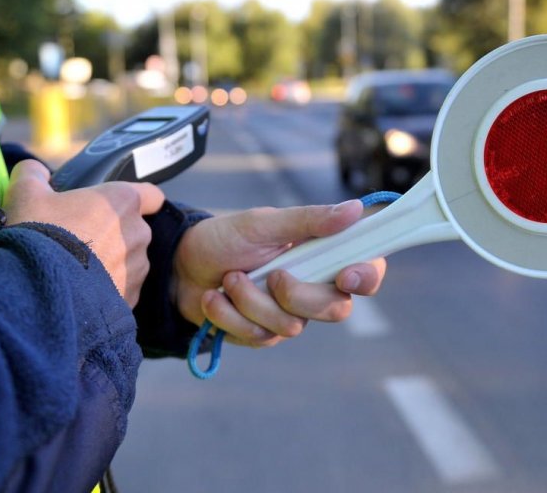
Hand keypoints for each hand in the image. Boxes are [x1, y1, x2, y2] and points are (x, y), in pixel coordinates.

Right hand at [3, 160, 164, 305]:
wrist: (36, 289)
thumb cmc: (37, 234)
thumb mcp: (26, 194)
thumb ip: (33, 174)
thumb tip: (36, 171)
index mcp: (123, 201)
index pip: (152, 195)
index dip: (141, 200)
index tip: (120, 207)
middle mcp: (139, 233)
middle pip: (135, 229)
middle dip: (115, 234)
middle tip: (82, 240)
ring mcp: (137, 268)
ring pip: (131, 261)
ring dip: (113, 263)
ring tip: (79, 270)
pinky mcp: (131, 297)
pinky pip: (124, 289)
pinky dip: (109, 289)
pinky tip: (83, 291)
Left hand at [174, 200, 386, 347]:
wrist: (178, 268)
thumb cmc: (224, 238)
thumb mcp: (263, 223)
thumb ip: (309, 220)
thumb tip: (355, 209)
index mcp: (322, 254)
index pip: (367, 271)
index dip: (367, 277)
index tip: (346, 275)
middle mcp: (313, 286)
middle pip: (337, 309)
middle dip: (297, 294)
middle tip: (271, 274)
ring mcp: (289, 314)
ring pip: (292, 326)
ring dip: (251, 300)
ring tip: (229, 278)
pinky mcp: (263, 334)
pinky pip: (260, 337)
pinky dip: (230, 315)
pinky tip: (215, 298)